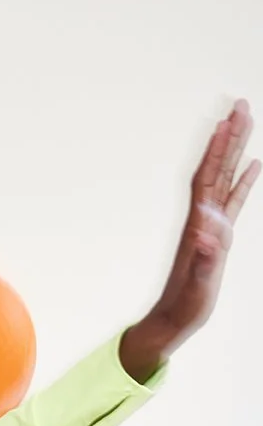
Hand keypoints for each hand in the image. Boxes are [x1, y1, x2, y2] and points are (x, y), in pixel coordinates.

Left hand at [121, 99, 258, 379]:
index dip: (218, 150)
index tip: (227, 121)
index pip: (210, 178)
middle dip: (229, 136)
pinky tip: (254, 163)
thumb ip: (204, 258)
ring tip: (247, 120)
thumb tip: (206, 231)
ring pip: (225, 177)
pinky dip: (244, 179)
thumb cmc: (184, 306)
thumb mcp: (197, 285)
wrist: (171, 321)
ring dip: (235, 149)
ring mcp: (211, 226)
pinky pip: (234, 199)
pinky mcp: (218, 236)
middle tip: (241, 103)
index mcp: (199, 226)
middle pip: (217, 168)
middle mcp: (204, 219)